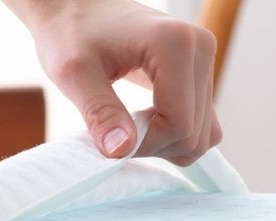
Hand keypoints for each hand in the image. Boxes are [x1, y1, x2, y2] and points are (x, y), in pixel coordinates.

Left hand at [7, 0, 221, 164]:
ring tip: (129, 122)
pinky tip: (145, 120)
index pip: (178, 124)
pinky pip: (203, 124)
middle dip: (154, 145)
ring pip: (203, 134)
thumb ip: (99, 112)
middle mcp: (201, 49)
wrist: (77, 8)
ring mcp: (205, 61)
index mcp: (174, 44)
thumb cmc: (70, 33)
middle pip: (193, 134)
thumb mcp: (73, 73)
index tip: (110, 137)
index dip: (144, 145)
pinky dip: (175, 135)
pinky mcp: (202, 74)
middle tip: (116, 128)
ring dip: (165, 143)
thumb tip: (122, 151)